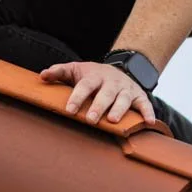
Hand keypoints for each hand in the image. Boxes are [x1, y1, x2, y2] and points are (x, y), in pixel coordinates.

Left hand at [40, 60, 155, 126]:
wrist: (120, 69)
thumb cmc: (92, 76)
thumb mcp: (75, 70)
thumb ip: (59, 72)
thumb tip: (42, 76)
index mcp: (95, 75)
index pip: (85, 85)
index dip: (77, 97)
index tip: (69, 110)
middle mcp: (112, 81)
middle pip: (106, 93)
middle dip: (98, 106)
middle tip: (90, 119)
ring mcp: (126, 89)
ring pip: (124, 99)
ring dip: (119, 110)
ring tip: (113, 121)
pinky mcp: (139, 96)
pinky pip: (145, 104)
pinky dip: (148, 113)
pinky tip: (148, 123)